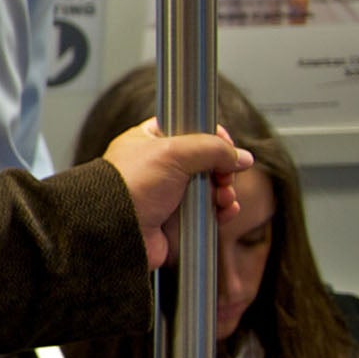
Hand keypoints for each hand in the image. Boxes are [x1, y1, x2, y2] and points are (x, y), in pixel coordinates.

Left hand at [101, 119, 252, 268]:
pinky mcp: (178, 219)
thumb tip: (242, 157)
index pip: (189, 129)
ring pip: (211, 189)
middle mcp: (161, 167)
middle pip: (206, 162)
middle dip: (223, 169)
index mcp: (151, 141)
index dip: (211, 135)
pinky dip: (221, 212)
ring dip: (225, 192)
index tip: (224, 142)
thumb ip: (211, 148)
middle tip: (224, 175)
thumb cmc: (131, 185)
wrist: (116, 228)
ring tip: (224, 196)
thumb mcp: (173, 152)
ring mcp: (169, 194)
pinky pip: (209, 214)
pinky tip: (226, 210)